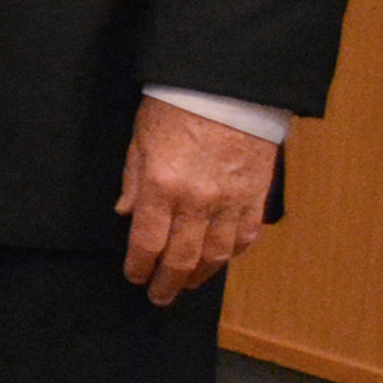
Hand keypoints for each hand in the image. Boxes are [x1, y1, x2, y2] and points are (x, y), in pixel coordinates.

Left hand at [118, 97, 278, 304]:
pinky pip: (246, 236)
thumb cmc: (177, 106)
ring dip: (200, 275)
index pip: (147, 243)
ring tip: (187, 284)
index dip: (139, 266)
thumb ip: (133, 181)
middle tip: (159, 296)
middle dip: (168, 283)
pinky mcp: (257, 195)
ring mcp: (231, 201)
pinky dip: (233, 254)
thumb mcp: (140, 140)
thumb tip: (125, 213)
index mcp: (162, 187)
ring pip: (217, 255)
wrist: (229, 86)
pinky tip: (220, 259)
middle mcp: (197, 201)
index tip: (134, 277)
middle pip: (181, 259)